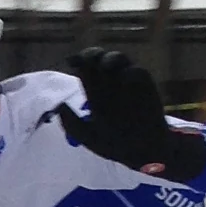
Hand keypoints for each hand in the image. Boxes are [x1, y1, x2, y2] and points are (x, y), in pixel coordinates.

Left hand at [59, 47, 185, 173]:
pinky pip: (138, 71)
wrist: (144, 153)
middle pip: (99, 59)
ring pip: (119, 60)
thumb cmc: (116, 145)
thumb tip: (59, 106)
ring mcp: (128, 83)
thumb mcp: (89, 138)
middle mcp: (111, 84)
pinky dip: (131, 71)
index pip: (85, 69)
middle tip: (88, 59)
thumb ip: (72, 124)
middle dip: (92, 54)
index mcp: (96, 93)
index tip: (71, 61)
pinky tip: (124, 78)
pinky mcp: (146, 87)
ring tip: (105, 66)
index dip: (77, 60)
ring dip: (111, 57)